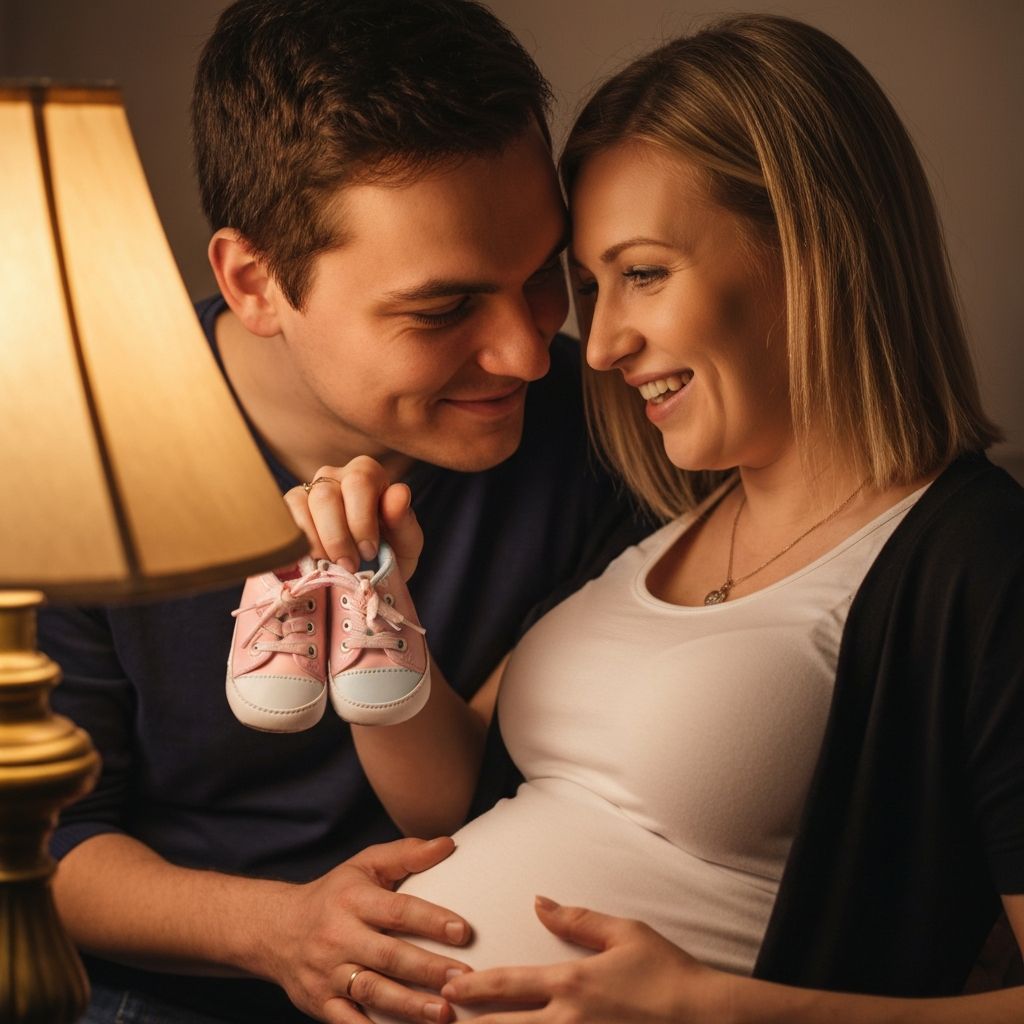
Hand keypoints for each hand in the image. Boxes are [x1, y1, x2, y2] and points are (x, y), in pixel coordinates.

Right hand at [261, 837, 471, 1023]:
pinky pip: (348, 1022)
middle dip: (427, 969)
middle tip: (462, 980)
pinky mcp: (319, 1003)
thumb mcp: (365, 864)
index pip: (398, 910)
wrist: (275, 930)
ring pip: (372, 991)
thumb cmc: (334, 894)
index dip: (431, 921)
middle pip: (389, 955)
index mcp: (353, 900)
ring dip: (409, 1005)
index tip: (464, 932)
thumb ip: (407, 854)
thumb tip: (448, 844)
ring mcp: (328, 973)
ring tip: (443, 1013)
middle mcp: (339, 937)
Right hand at [285, 456, 422, 578]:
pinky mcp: (286, 512)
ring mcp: (307, 492)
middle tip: (349, 565)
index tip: (369, 551)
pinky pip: (281, 519)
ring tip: (329, 567)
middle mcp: (334, 476)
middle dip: (337, 536)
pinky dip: (294, 544)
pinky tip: (309, 562)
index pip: (359, 481)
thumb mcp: (406, 543)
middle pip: (326, 495)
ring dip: (315, 542)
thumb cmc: (389, 554)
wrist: (365, 578)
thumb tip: (398, 493)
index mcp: (367, 475)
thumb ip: (404, 519)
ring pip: (300, 505)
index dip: (361, 519)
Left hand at [440, 896, 730, 1023]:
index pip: (509, 984)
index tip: (448, 987)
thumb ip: (577, 919)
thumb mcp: (626, 932)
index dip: (474, 987)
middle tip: (441, 1019)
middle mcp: (569, 1021)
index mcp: (572, 983)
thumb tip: (539, 902)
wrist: (707, 1017)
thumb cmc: (668, 972)